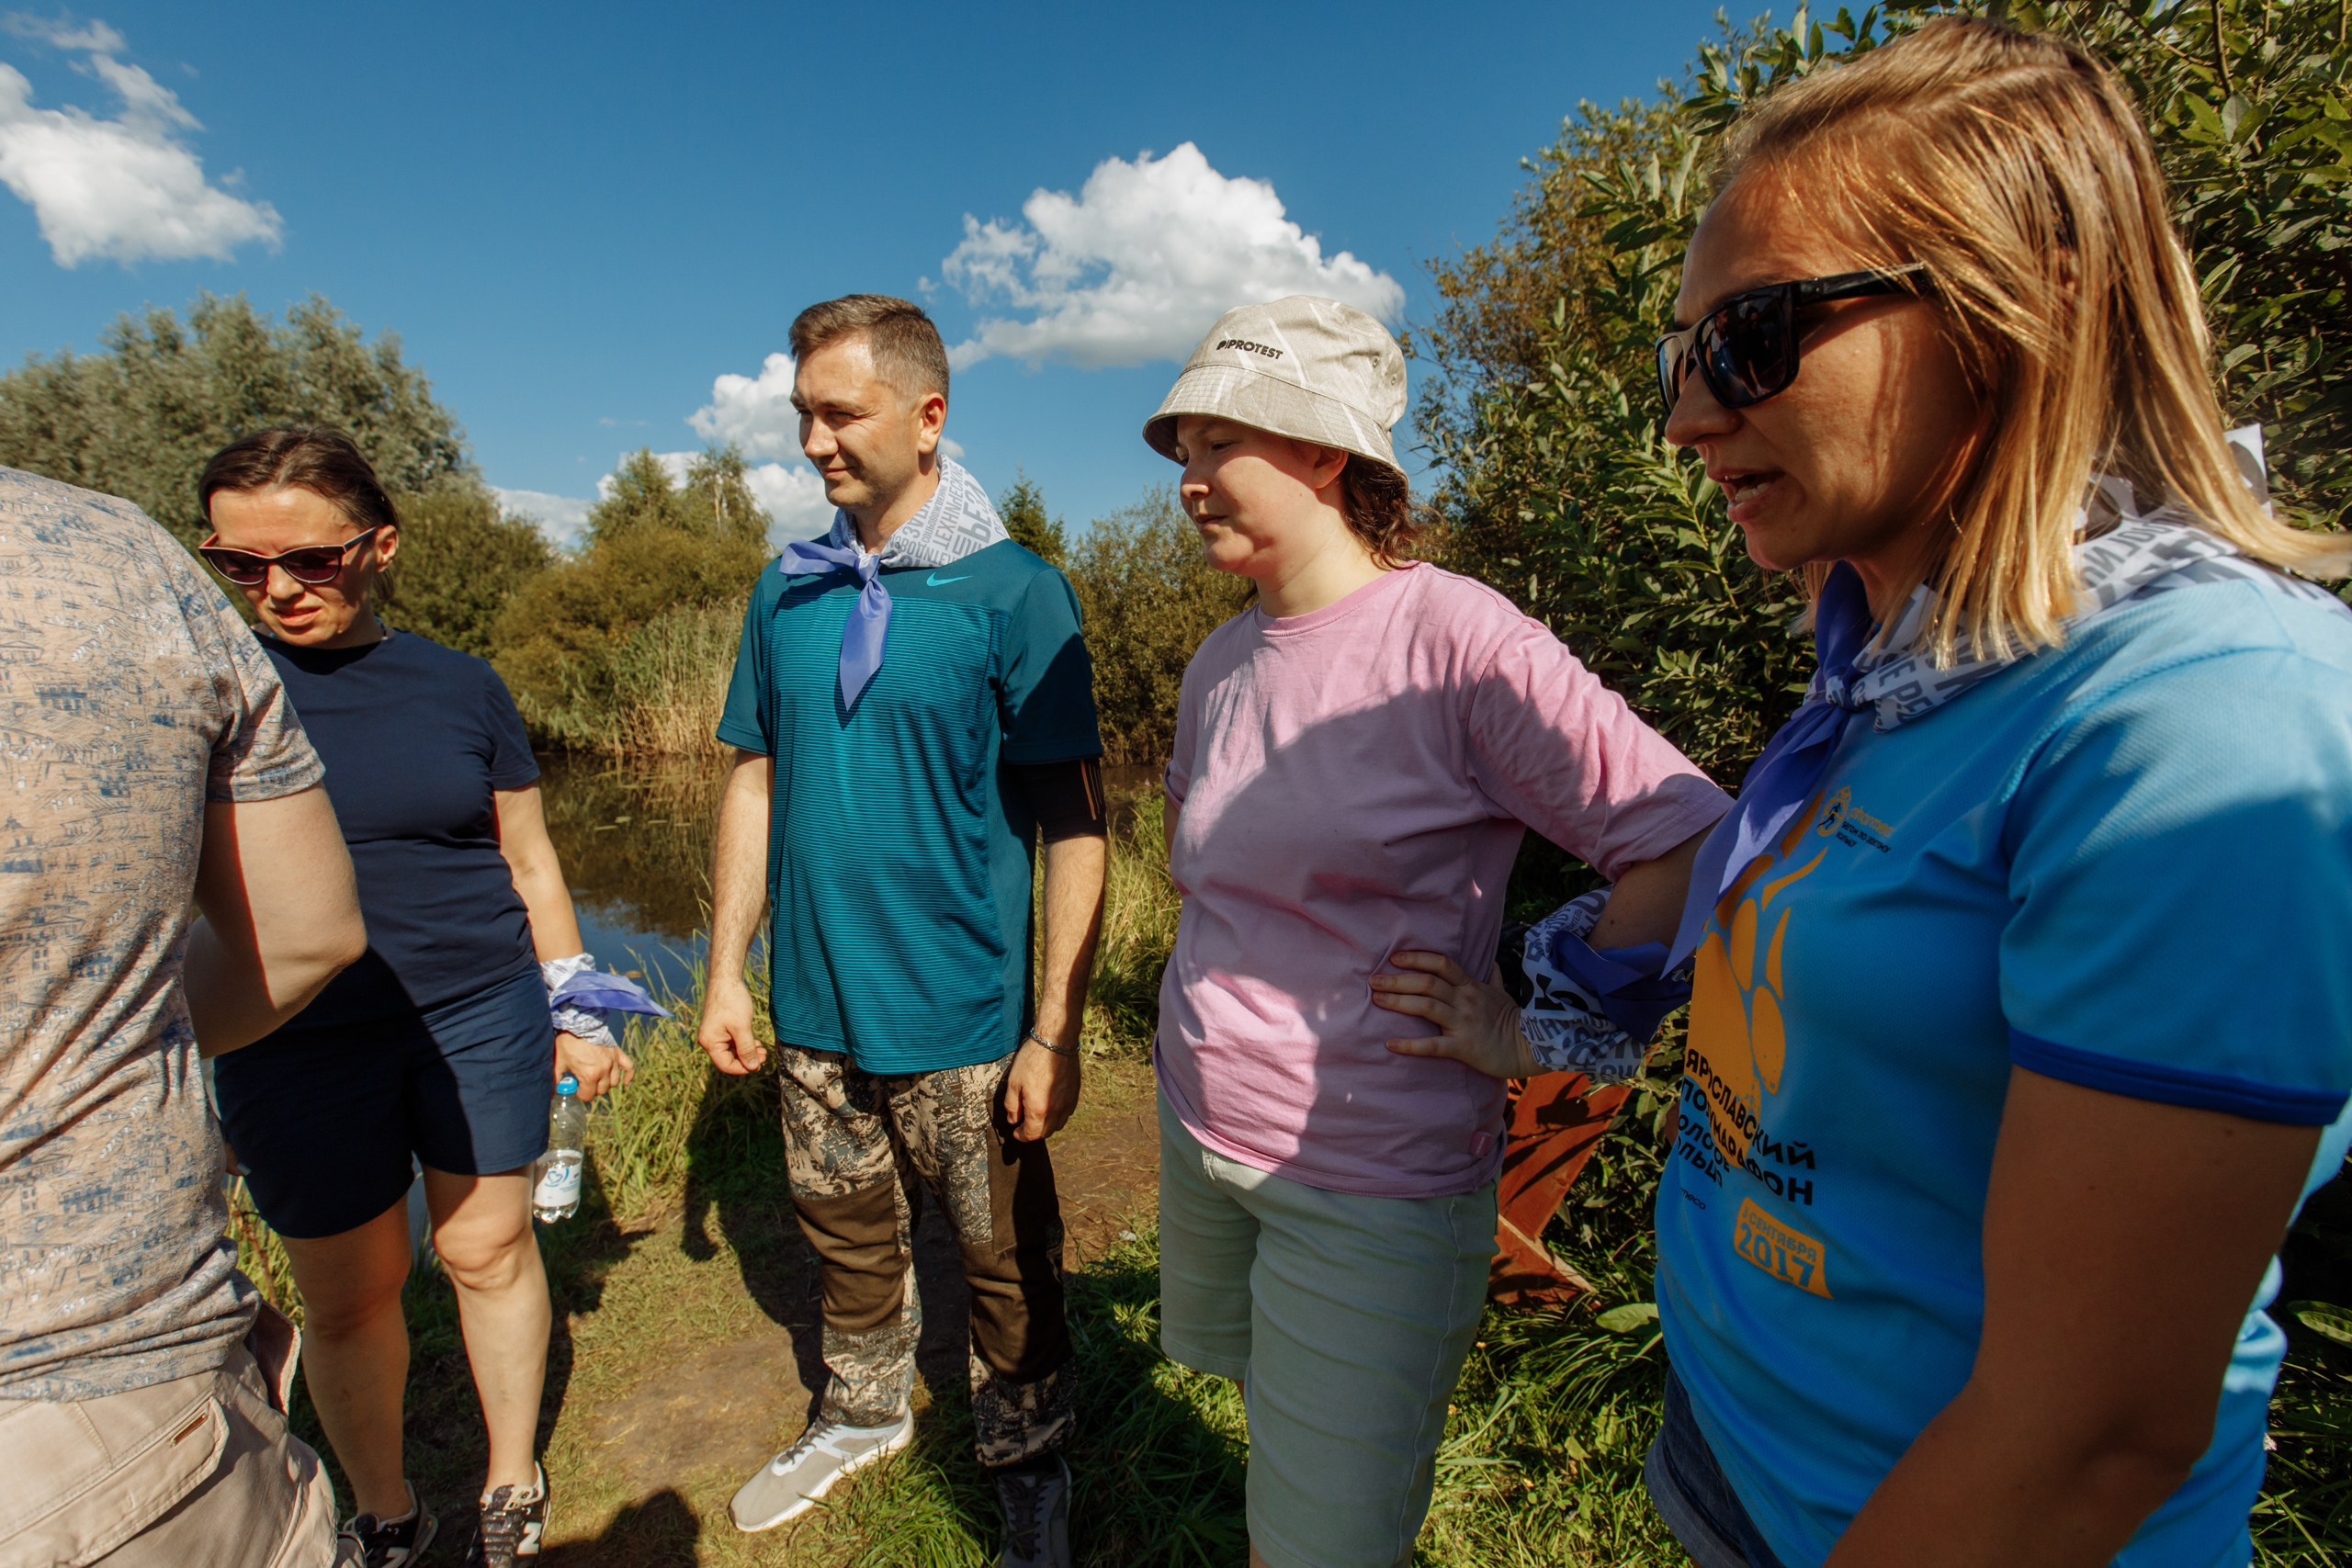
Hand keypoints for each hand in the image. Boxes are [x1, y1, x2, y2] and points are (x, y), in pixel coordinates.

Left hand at [556, 1030, 633, 1101]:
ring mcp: (612, 1062)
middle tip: (585, 1082)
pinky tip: (626, 1082)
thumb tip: (551, 1093)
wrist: (579, 1023)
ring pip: (614, 1082)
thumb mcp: (559, 1062)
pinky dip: (628, 1076)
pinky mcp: (617, 1053)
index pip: (588, 1096)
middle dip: (593, 1089)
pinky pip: (629, 1067)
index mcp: (589, 1075)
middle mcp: (604, 1070)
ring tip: (598, 1079)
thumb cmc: (567, 1042)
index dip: (580, 1094)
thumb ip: (556, 1079)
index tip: (576, 1088)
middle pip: (602, 1090)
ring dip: (606, 1084)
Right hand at [697, 977, 767, 1075]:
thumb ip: (747, 1049)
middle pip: (729, 1060)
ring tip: (762, 1049)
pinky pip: (732, 1043)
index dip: (744, 1068)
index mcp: (710, 1042)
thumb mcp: (742, 1027)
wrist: (726, 980)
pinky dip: (744, 1044)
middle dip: (747, 1059)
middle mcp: (709, 1040)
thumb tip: (752, 1067)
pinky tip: (755, 1042)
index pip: (726, 1065)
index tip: (760, 1063)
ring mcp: (714, 1034)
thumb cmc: (732, 1002)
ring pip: (732, 1051)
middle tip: (764, 1055)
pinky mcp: (721, 1028)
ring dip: (747, 1052)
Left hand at [1002, 1036, 1080, 1141]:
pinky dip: (1057, 1116)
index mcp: (1039, 1110)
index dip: (1021, 1136)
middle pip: (1045, 1133)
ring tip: (1037, 1117)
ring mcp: (1068, 1103)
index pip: (1031, 1134)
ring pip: (1058, 1125)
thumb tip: (1013, 1119)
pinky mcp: (1075, 1095)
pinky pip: (1066, 1114)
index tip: (1015, 1132)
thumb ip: (1012, 1105)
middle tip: (1024, 1125)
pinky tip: (1050, 1106)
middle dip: (1033, 1132)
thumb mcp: (1013, 1082)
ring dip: (1046, 1126)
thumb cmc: (1032, 1060)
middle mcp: (1056, 1111)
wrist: (1056, 1042)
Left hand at [1371, 952, 1536, 1080]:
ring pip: (1426, 1006)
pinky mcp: (1463, 1047)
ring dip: (1398, 1002)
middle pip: (1427, 982)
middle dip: (1398, 980)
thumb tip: (1492, 962)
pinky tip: (1390, 1043)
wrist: (1532, 1047)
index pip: (1442, 964)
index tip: (1395, 958)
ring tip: (1377, 1000)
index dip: (1417, 958)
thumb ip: (1493, 978)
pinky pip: (1432, 1045)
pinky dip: (1410, 1044)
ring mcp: (1463, 1023)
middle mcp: (1465, 1000)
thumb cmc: (1513, 1020)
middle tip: (1374, 980)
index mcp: (1472, 986)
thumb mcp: (1503, 994)